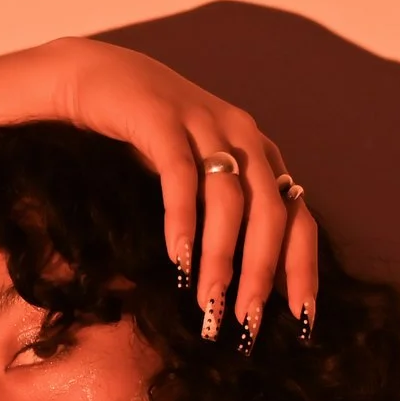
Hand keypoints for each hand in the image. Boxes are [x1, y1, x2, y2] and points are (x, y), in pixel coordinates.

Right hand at [36, 36, 320, 344]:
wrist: (97, 77)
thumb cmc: (150, 138)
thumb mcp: (202, 175)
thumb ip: (229, 215)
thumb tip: (249, 286)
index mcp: (260, 153)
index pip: (298, 216)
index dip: (302, 267)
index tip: (301, 318)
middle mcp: (243, 135)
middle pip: (270, 212)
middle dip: (262, 272)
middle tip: (247, 322)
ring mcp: (204, 124)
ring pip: (229, 200)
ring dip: (222, 258)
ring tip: (209, 304)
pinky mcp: (162, 119)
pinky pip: (180, 176)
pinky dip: (183, 220)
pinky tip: (178, 259)